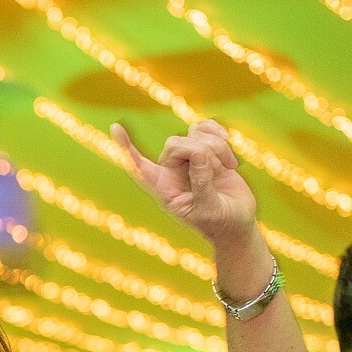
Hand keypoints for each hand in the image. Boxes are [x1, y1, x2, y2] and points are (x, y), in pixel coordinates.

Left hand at [113, 119, 256, 249]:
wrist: (236, 222)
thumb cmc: (218, 222)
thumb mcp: (207, 209)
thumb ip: (201, 183)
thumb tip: (198, 154)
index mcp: (164, 189)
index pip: (139, 168)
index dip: (126, 150)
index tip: (115, 128)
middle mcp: (172, 172)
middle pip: (174, 144)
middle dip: (200, 151)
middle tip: (219, 169)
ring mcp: (189, 159)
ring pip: (193, 133)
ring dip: (216, 147)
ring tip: (229, 167)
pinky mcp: (206, 150)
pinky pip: (204, 128)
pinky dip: (217, 133)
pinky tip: (226, 142)